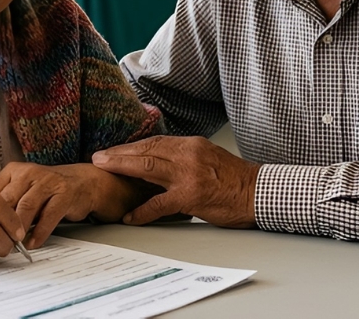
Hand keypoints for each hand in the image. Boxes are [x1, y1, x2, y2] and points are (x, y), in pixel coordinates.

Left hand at [0, 163, 133, 248]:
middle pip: (7, 200)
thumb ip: (3, 204)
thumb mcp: (20, 191)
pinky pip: (49, 215)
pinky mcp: (64, 194)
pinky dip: (39, 232)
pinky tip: (33, 243)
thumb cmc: (45, 191)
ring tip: (12, 245)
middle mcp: (28, 174)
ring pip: (26, 207)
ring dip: (18, 229)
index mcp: (12, 172)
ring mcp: (47, 182)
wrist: (81, 183)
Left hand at [92, 136, 257, 227]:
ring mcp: (189, 174)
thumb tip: (161, 160)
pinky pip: (159, 203)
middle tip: (99, 157)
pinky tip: (130, 216)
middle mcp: (188, 154)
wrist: (259, 193)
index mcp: (192, 144)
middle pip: (146, 149)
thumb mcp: (209, 158)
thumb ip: (185, 157)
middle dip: (119, 153)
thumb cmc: (236, 180)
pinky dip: (142, 210)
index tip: (114, 150)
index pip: (155, 141)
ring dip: (122, 168)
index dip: (131, 146)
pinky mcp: (191, 196)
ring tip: (103, 171)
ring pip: (148, 167)